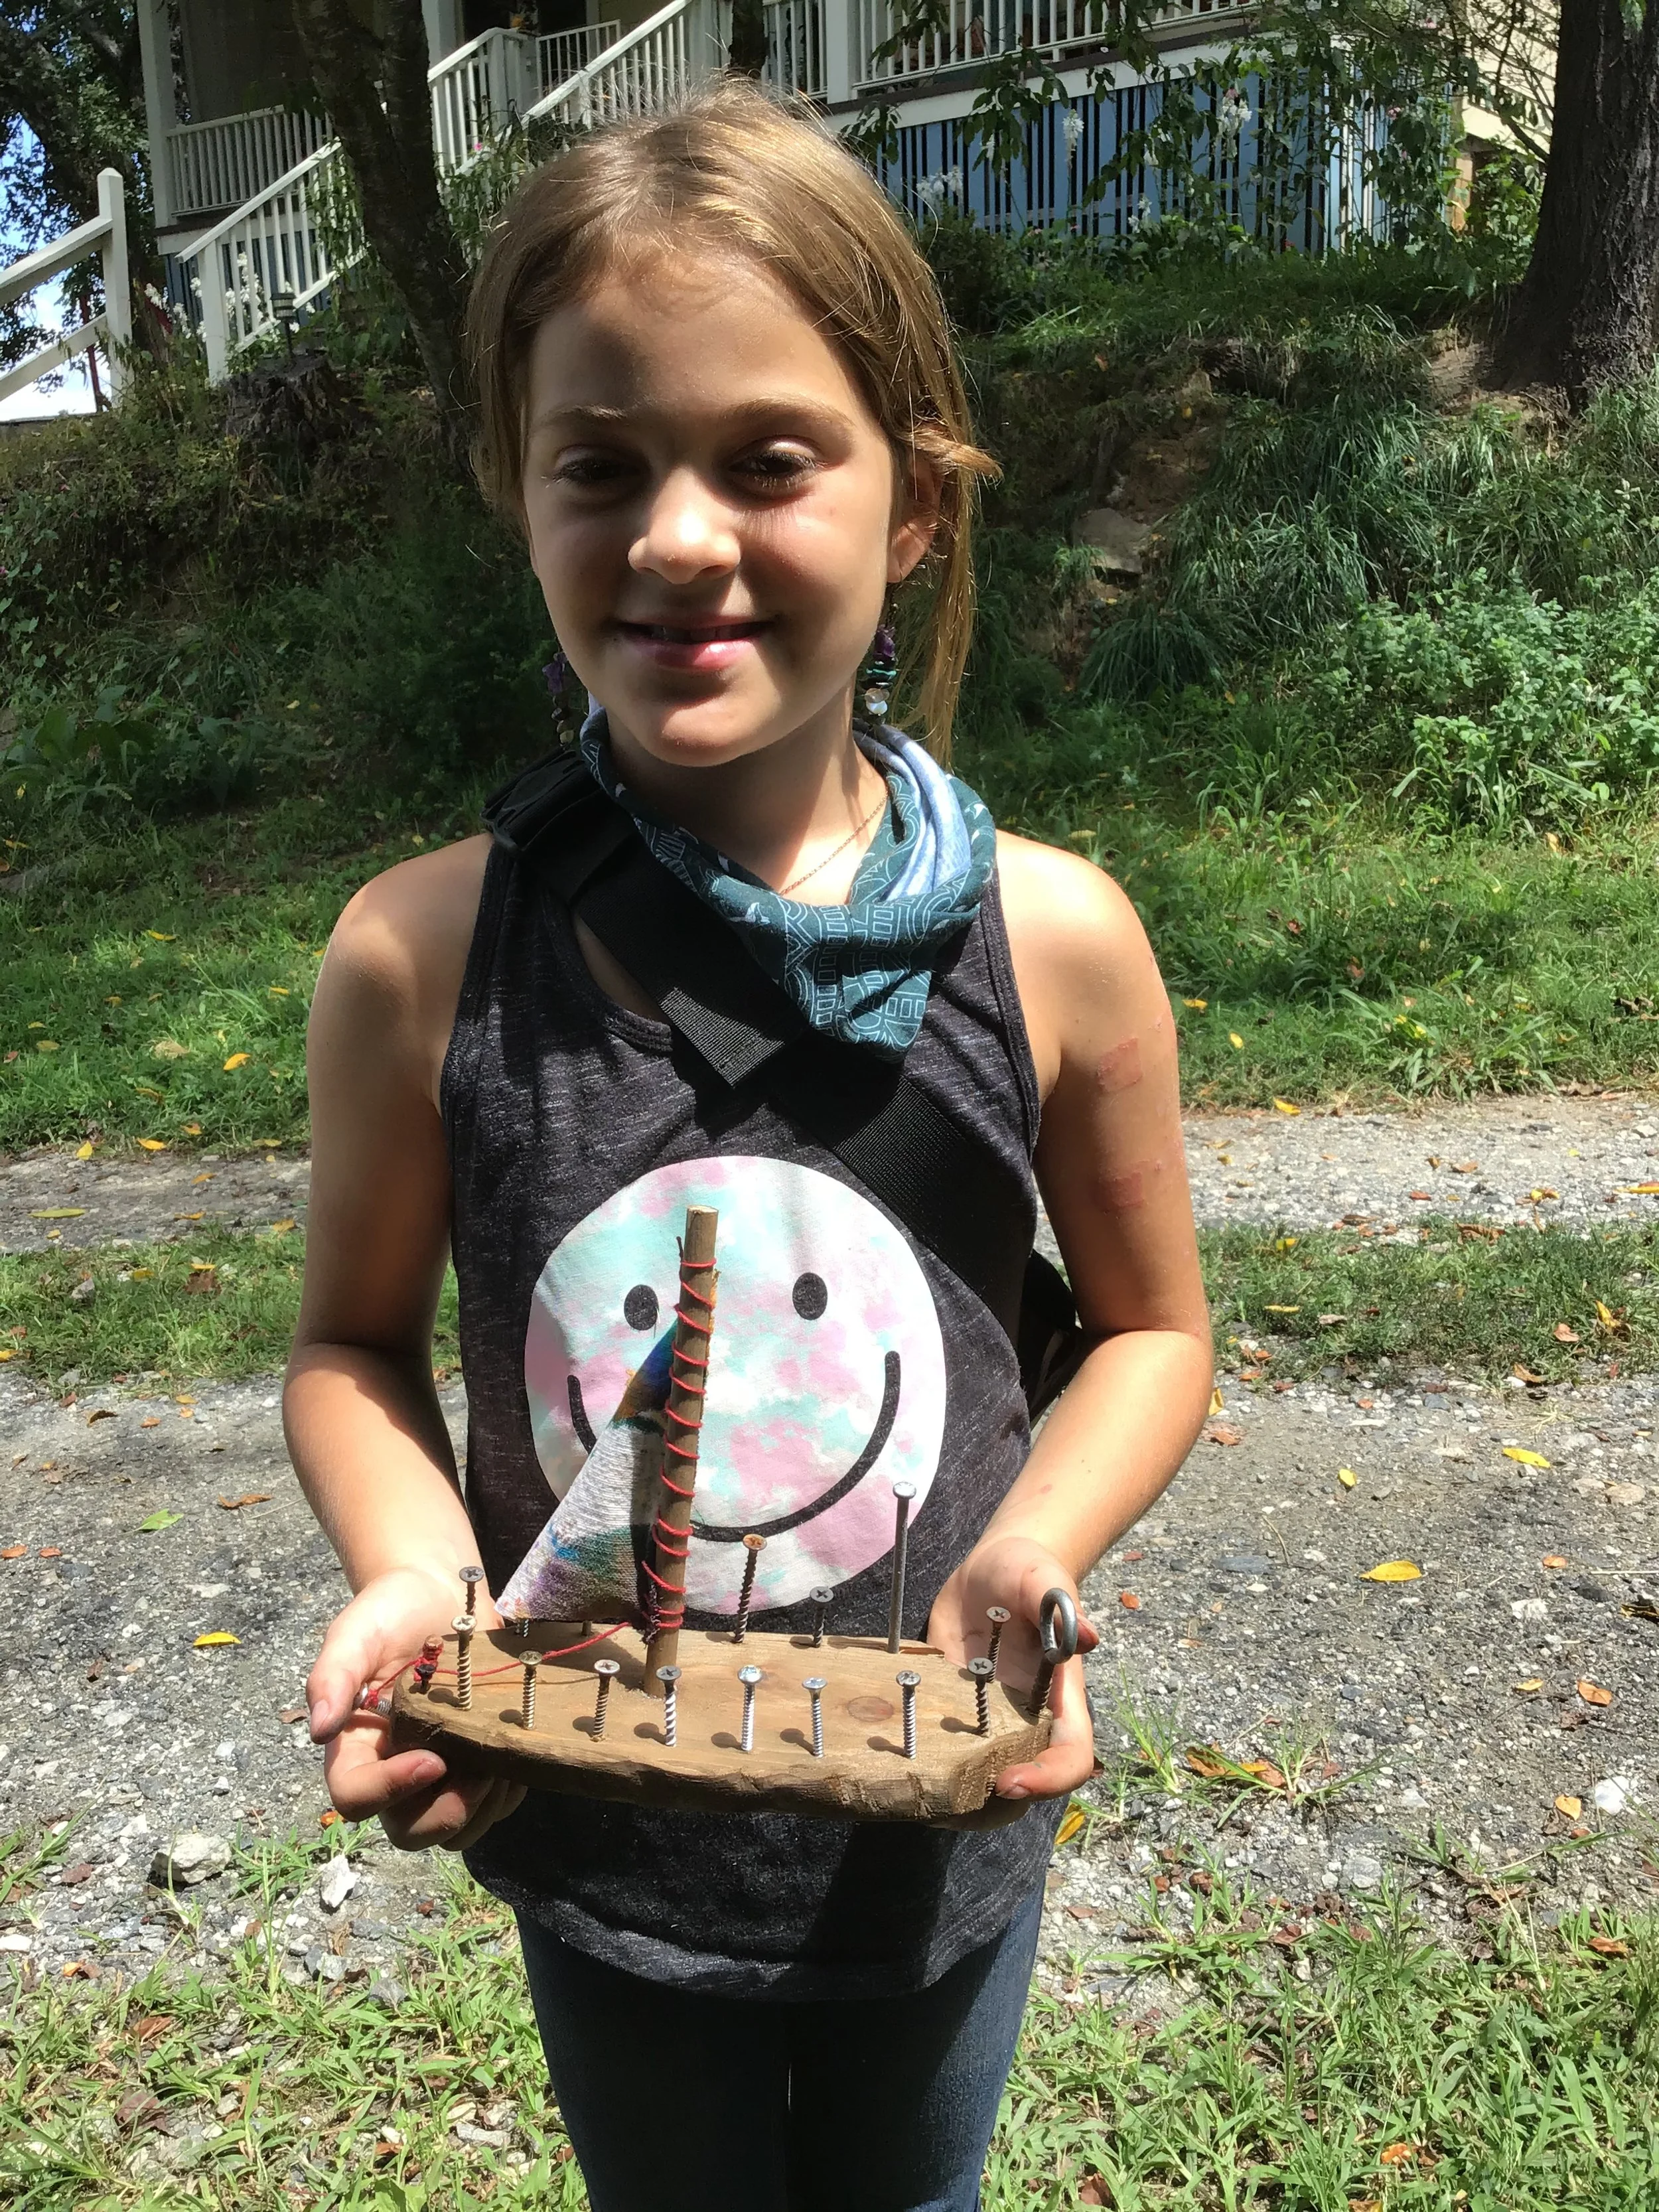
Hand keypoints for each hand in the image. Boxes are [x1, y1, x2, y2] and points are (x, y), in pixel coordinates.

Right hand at [306, 1565, 526, 1851]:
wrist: (439, 1592)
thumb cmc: (390, 1612)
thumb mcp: (354, 1634)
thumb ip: (332, 1677)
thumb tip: (318, 1730)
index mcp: (357, 1748)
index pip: (356, 1798)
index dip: (389, 1791)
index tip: (432, 1760)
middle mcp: (395, 1770)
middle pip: (408, 1830)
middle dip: (443, 1814)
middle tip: (476, 1775)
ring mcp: (440, 1773)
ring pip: (455, 1830)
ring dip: (481, 1808)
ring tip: (500, 1762)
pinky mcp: (478, 1765)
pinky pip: (493, 1807)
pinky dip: (507, 1794)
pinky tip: (515, 1754)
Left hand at [926, 1535, 1098, 1801]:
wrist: (990, 1570)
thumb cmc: (1027, 1572)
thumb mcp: (1042, 1578)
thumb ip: (1060, 1606)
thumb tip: (1085, 1636)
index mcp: (1059, 1699)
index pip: (1071, 1756)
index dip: (1048, 1779)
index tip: (1008, 1779)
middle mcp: (1025, 1721)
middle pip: (1023, 1787)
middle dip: (988, 1805)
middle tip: (942, 1801)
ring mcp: (986, 1723)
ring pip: (977, 1780)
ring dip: (948, 1794)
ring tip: (909, 1791)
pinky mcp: (949, 1714)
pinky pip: (940, 1751)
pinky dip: (918, 1764)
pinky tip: (885, 1762)